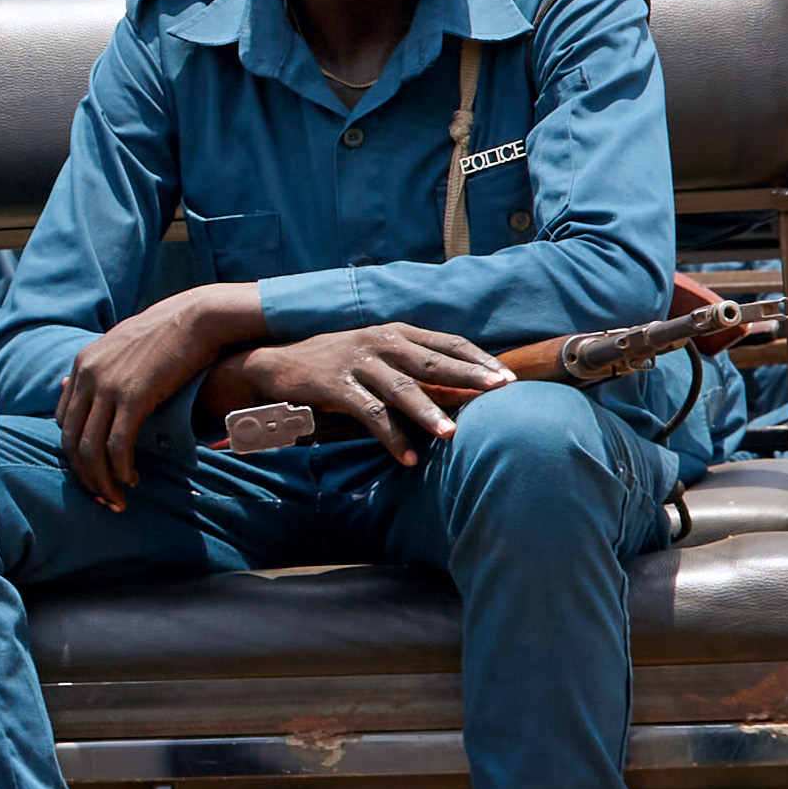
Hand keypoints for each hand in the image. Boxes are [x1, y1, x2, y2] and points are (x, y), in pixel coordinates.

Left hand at [58, 282, 267, 507]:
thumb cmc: (169, 334)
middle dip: (84, 475)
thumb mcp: (126, 348)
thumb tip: (98, 390)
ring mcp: (107, 385)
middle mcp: (87, 375)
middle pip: (70, 439)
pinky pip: (116, 445)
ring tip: (116, 498)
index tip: (92, 472)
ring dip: (101, 480)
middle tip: (101, 497)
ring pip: (90, 448)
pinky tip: (132, 480)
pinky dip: (121, 469)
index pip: (63, 420)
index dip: (75, 452)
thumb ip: (107, 370)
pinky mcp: (133, 397)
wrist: (196, 317)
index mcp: (83, 364)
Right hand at [218, 321, 517, 468]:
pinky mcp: (335, 384)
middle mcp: (381, 342)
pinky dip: (389, 435)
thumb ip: (415, 368)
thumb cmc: (339, 363)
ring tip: (451, 434)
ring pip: (401, 387)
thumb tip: (463, 390)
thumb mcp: (379, 357)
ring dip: (427, 412)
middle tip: (498, 392)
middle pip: (432, 360)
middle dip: (468, 376)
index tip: (508, 377)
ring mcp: (358, 362)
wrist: (280, 364)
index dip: (479, 359)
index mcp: (397, 332)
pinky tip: (406, 456)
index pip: (448, 342)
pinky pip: (369, 413)